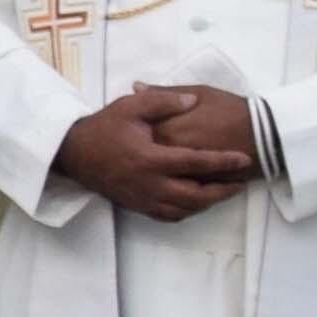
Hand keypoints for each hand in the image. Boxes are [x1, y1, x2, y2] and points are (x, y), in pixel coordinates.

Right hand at [57, 84, 257, 222]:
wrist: (73, 152)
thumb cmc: (103, 127)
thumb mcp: (130, 106)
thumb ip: (163, 101)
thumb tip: (193, 100)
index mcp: (151, 158)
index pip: (196, 162)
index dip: (223, 161)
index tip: (243, 159)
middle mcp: (149, 183)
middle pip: (196, 195)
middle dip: (222, 191)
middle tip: (239, 183)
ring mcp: (142, 197)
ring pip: (184, 209)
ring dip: (206, 203)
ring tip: (221, 192)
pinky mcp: (136, 205)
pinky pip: (168, 216)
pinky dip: (186, 212)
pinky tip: (194, 202)